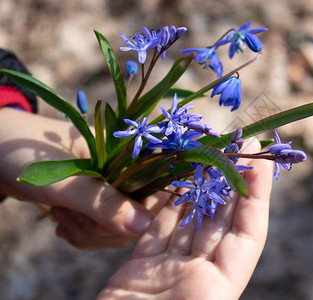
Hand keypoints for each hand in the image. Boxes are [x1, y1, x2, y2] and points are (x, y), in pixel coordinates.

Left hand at [0, 108, 151, 248]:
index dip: (139, 212)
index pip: (155, 188)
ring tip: (61, 214)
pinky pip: (101, 229)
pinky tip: (62, 221)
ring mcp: (109, 186)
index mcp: (126, 152)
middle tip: (70, 214)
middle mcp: (123, 170)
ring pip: (118, 226)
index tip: (104, 219)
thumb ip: (103, 203)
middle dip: (102, 226)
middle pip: (137, 215)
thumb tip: (143, 227)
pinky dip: (82, 232)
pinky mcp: (94, 201)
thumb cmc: (25, 153)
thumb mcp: (64, 181)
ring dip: (88, 231)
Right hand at [98, 141, 273, 299]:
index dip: (256, 198)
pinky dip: (166, 207)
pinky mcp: (141, 270)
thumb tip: (223, 250)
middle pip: (221, 222)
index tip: (260, 164)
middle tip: (233, 147)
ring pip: (189, 222)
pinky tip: (172, 183)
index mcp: (218, 290)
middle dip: (229, 185)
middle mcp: (199, 277)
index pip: (247, 234)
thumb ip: (209, 288)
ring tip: (204, 156)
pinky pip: (158, 231)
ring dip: (197, 190)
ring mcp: (170, 272)